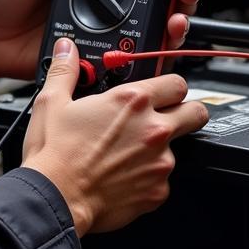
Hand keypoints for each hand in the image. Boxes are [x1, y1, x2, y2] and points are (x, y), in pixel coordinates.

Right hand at [22, 38, 208, 234]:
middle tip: (162, 118)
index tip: (160, 92)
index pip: (177, 82)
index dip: (169, 86)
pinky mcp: (158, 191)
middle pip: (195, 112)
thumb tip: (66, 50)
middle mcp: (153, 129)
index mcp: (131, 101)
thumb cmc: (54, 153)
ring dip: (158, 149)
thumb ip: (65, 70)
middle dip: (184, 113)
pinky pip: (162, 180)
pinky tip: (123, 177)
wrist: (55, 198)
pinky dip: (147, 178)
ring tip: (126, 154)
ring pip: (177, 149)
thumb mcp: (52, 102)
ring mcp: (160, 162)